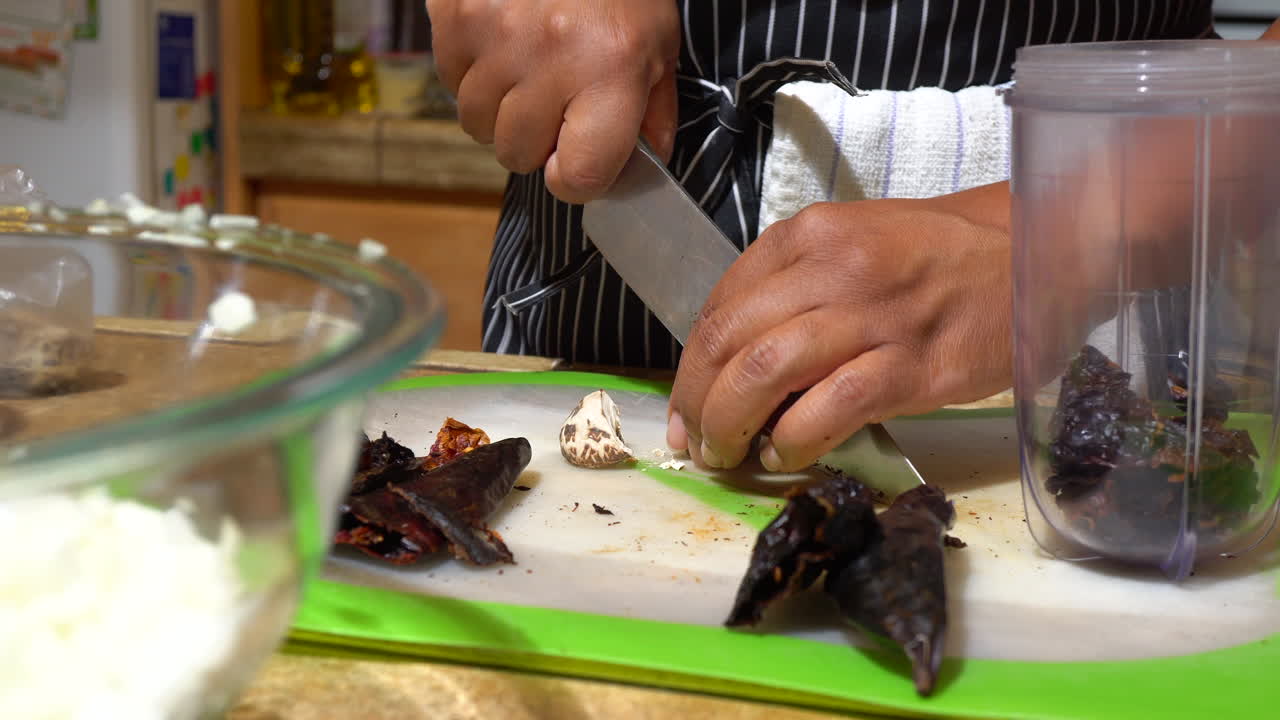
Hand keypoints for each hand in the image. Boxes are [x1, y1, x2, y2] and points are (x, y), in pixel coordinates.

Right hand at [426, 0, 679, 202]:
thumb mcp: (656, 41)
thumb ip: (652, 110)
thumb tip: (641, 164)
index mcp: (610, 70)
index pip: (579, 177)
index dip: (577, 178)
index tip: (578, 160)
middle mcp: (551, 58)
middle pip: (518, 155)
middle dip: (536, 140)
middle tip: (556, 100)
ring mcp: (494, 38)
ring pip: (477, 124)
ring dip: (500, 109)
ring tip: (527, 65)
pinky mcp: (453, 18)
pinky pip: (450, 81)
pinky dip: (472, 73)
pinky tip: (501, 41)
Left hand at [666, 184, 1014, 471]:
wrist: (1034, 253)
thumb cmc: (937, 257)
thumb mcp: (853, 246)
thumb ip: (793, 289)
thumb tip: (734, 364)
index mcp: (807, 234)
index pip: (720, 306)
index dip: (689, 369)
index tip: (686, 410)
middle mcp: (831, 266)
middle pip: (729, 341)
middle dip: (698, 404)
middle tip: (700, 444)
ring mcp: (872, 314)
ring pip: (765, 372)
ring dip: (732, 425)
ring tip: (729, 455)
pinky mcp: (912, 363)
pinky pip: (829, 407)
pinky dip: (793, 440)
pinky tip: (786, 456)